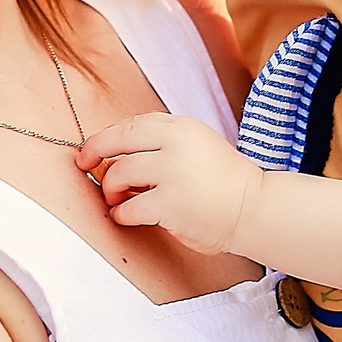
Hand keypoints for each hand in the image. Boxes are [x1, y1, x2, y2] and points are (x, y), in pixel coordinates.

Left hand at [75, 112, 261, 253]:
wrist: (255, 209)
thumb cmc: (225, 183)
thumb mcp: (199, 146)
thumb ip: (166, 143)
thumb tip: (118, 152)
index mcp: (183, 127)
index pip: (133, 124)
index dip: (107, 137)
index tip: (94, 149)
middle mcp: (176, 144)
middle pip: (117, 140)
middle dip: (93, 152)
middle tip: (85, 165)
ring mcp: (172, 173)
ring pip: (118, 174)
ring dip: (110, 189)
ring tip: (116, 200)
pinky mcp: (170, 204)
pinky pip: (128, 208)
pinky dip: (121, 214)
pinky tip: (126, 217)